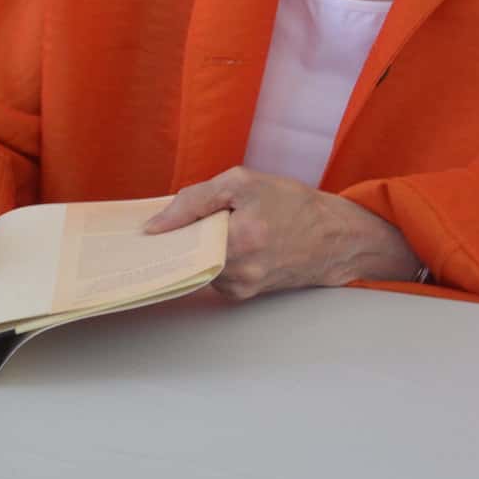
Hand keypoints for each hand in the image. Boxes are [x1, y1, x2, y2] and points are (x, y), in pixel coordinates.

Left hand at [144, 167, 420, 300]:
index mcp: (238, 241)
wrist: (336, 238)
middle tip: (170, 225)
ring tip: (210, 227)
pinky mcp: (245, 295)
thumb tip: (154, 225)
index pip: (179, 245)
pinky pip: (213, 275)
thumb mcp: (243, 183)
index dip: (161, 236)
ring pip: (198, 267)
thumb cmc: (293, 204)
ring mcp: (242, 288)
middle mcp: (239, 273)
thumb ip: (195, 200)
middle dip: (178, 241)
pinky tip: (223, 241)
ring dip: (197, 249)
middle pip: (185, 259)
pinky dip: (212, 258)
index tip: (141, 233)